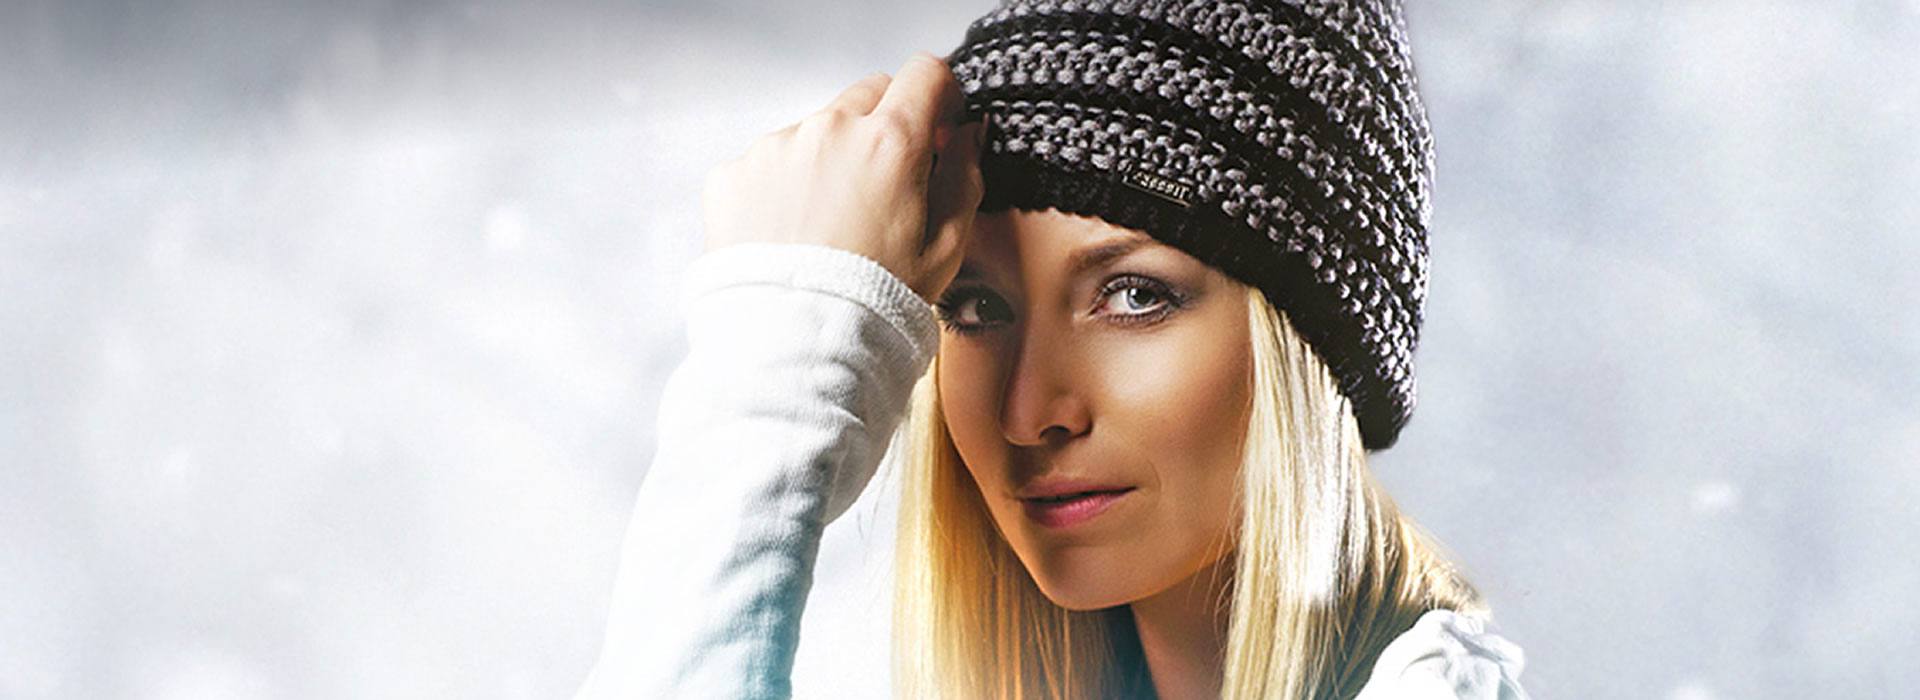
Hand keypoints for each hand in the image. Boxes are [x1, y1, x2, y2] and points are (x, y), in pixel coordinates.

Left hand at [699, 51, 987, 303]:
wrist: (794, 347)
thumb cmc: (872, 305)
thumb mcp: (946, 248)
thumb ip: (964, 177)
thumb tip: (968, 135)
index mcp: (890, 143)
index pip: (925, 73)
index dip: (939, 95)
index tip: (937, 122)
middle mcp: (829, 131)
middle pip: (868, 95)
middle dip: (884, 127)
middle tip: (886, 185)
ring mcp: (775, 148)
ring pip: (816, 130)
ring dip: (830, 158)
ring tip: (831, 225)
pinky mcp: (734, 174)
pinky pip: (770, 163)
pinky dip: (783, 187)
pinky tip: (793, 235)